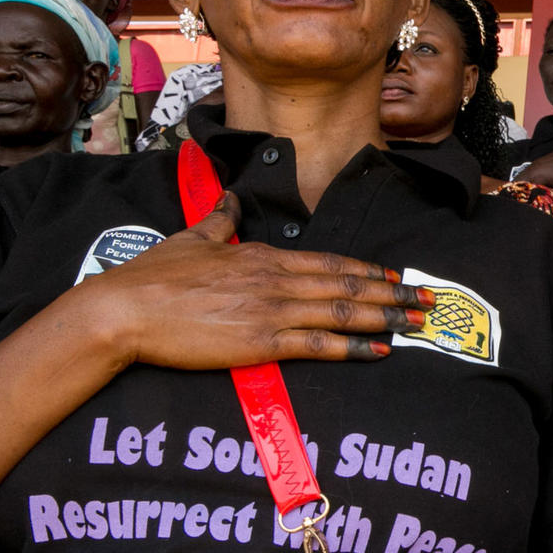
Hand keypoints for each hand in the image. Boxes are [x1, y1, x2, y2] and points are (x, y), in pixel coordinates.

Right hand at [79, 191, 432, 369]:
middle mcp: (276, 280)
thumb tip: (229, 200)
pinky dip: (354, 348)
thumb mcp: (191, 238)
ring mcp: (272, 311)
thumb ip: (218, 221)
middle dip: (393, 295)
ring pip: (343, 313)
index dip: (367, 271)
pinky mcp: (261, 343)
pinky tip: (380, 351)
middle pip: (348, 287)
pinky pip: (318, 345)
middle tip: (429, 301)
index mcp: (262, 256)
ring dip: (386, 318)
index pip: (329, 263)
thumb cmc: (151, 278)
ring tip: (417, 324)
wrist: (123, 311)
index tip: (395, 277)